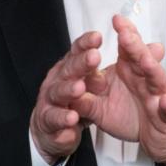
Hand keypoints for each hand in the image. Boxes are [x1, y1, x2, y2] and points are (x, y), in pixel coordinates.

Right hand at [30, 31, 102, 164]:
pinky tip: (71, 120)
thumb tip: (117, 56)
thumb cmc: (73, 100)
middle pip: (68, 69)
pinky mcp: (49, 122)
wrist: (52, 128)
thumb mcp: (87, 84)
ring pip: (58, 93)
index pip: (76, 52)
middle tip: (94, 57)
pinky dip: (62, 120)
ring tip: (80, 88)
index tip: (98, 36)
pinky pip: (54, 121)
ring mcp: (51, 101)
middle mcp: (58, 80)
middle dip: (81, 63)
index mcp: (69, 68)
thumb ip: (98, 72)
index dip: (86, 44)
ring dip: (68, 90)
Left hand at [71, 15, 165, 165]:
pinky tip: (165, 100)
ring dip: (152, 69)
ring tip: (144, 59)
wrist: (156, 138)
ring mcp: (159, 96)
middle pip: (142, 58)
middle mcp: (147, 79)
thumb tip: (68, 89)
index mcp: (131, 71)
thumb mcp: (102, 107)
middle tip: (125, 33)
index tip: (116, 19)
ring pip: (157, 79)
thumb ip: (86, 97)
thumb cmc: (131, 115)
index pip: (128, 48)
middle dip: (134, 46)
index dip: (125, 33)